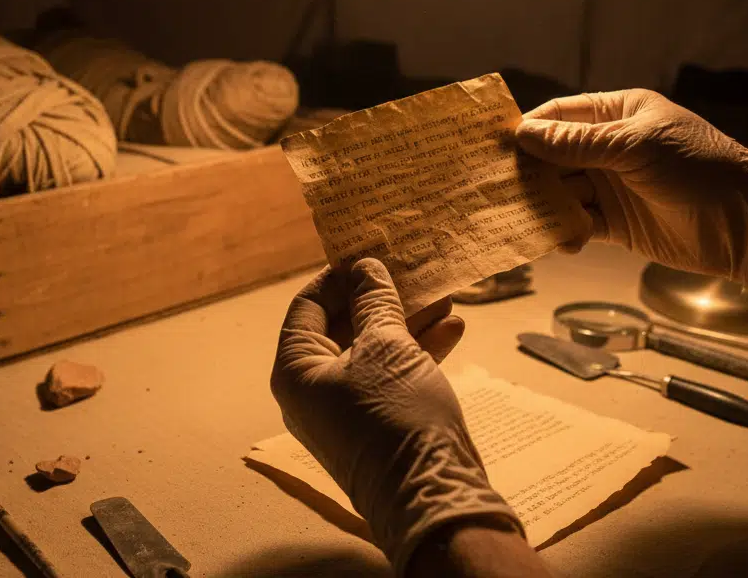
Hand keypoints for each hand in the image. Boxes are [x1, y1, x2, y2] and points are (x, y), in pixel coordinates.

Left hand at [270, 258, 519, 574]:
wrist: (432, 495)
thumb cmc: (398, 416)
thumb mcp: (386, 346)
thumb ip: (373, 301)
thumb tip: (364, 269)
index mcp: (295, 370)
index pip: (307, 306)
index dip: (339, 275)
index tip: (370, 252)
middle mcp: (312, 391)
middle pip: (341, 326)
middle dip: (380, 296)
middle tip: (411, 268)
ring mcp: (345, 409)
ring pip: (372, 349)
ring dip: (407, 320)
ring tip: (444, 294)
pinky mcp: (378, 423)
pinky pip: (390, 375)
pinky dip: (417, 350)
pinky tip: (452, 327)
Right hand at [513, 89, 747, 299]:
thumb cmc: (701, 169)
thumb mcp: (636, 147)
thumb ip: (578, 144)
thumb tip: (522, 134)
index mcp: (620, 114)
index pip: (562, 115)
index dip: (528, 127)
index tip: (493, 144)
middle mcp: (612, 148)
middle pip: (554, 155)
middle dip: (526, 169)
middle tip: (490, 185)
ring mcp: (614, 186)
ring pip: (562, 192)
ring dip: (541, 203)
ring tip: (512, 215)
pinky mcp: (618, 224)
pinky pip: (578, 223)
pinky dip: (563, 231)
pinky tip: (554, 239)